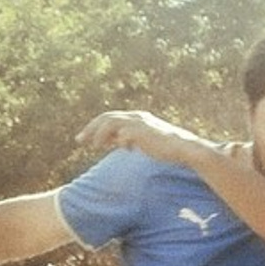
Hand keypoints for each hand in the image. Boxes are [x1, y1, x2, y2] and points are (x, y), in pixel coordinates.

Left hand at [76, 108, 208, 166]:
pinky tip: (113, 148)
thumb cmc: (169, 148)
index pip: (111, 118)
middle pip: (106, 118)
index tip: (87, 139)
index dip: (97, 127)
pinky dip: (114, 140)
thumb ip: (132, 139)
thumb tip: (120, 142)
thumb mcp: (147, 142)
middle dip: (90, 129)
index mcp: (137, 117)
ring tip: (91, 145)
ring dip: (97, 133)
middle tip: (79, 140)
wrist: (185, 148)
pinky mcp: (140, 130)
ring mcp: (138, 122)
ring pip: (109, 123)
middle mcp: (136, 116)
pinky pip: (121, 133)